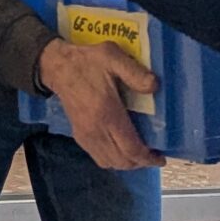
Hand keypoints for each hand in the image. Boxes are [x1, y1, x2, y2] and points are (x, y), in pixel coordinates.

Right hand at [40, 38, 163, 171]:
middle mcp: (96, 130)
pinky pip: (99, 157)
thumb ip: (134, 72)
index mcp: (107, 113)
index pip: (130, 148)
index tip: (161, 157)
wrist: (57, 67)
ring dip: (126, 163)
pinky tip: (120, 148)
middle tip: (153, 154)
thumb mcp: (113, 57)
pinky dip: (113, 159)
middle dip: (140, 163)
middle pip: (122, 161)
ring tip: (138, 152)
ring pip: (109, 162)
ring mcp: (85, 135)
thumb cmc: (87, 62)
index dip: (148, 158)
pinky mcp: (79, 135)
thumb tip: (154, 87)